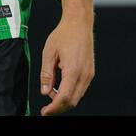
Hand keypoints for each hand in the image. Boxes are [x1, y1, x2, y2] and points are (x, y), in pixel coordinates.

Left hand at [39, 0, 94, 115]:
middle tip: (46, 108)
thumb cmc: (64, 35)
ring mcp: (89, 74)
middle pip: (72, 101)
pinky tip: (59, 87)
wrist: (79, 24)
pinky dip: (70, 93)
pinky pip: (80, 89)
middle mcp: (84, 75)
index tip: (44, 112)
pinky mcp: (90, 73)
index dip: (53, 108)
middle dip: (58, 107)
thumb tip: (45, 92)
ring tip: (50, 91)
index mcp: (73, 70)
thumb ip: (46, 74)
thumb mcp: (49, 53)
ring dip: (64, 99)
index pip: (64, 97)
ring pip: (77, 96)